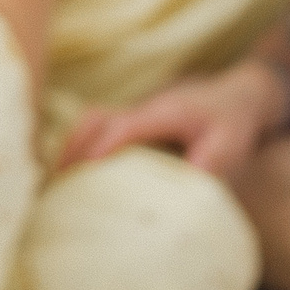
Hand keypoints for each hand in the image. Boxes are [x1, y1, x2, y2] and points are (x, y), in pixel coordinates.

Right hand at [60, 62, 281, 176]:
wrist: (238, 96)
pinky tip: (69, 174)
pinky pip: (94, 127)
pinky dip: (77, 146)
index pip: (120, 128)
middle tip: (51, 188)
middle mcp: (141, 109)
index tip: (76, 178)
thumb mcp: (231, 143)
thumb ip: (211, 164)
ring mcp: (133, 112)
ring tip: (53, 185)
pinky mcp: (131, 120)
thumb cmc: (233, 121)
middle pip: (91, 122)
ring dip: (68, 149)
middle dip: (69, 153)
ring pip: (88, 122)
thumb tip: (187, 193)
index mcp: (161, 113)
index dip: (97, 151)